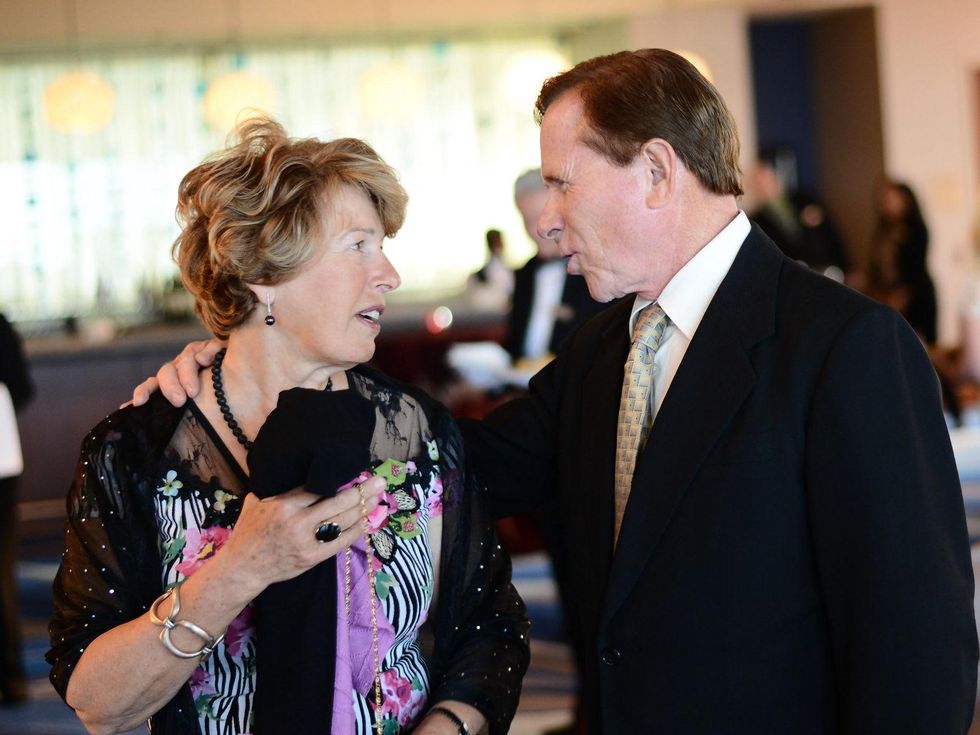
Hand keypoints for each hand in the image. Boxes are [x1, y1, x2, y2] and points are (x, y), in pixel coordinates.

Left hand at [130, 338, 224, 407]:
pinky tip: (207, 360)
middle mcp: (180, 366)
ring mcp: (197, 354)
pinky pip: (209, 346)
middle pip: (167, 372)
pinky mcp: (215, 347)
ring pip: (185, 359)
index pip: (152, 384)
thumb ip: (166, 409)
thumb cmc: (212, 395)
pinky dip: (207, 352)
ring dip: (187, 375)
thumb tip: (127, 413)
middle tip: (178, 401)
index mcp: (171, 380)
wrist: (240, 376)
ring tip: (193, 391)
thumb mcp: (190, 405)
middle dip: (170, 386)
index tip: (138, 402)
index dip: (144, 391)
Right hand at [213, 477, 385, 600]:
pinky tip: (367, 522)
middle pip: (337, 502)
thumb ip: (277, 486)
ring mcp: (306, 541)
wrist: (243, 567)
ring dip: (363, 510)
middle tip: (379, 481)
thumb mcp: (256, 501)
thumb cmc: (249, 531)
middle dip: (361, 491)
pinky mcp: (312, 558)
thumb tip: (296, 467)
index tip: (355, 470)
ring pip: (342, 522)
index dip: (340, 479)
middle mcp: (297, 522)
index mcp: (283, 504)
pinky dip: (356, 532)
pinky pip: (340, 543)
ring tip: (377, 499)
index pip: (318, 487)